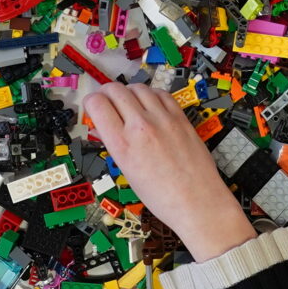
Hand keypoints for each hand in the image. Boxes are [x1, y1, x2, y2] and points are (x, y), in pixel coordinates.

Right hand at [81, 83, 254, 259]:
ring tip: (128, 103)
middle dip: (106, 93)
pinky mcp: (180, 117)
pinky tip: (149, 104)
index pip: (97, 104)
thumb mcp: (127, 172)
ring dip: (128, 92)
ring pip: (138, 87)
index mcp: (122, 145)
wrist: (196, 201)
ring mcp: (163, 119)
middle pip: (115, 90)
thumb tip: (102, 129)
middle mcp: (141, 127)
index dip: (90, 102)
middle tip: (106, 101)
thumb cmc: (161, 196)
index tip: (92, 106)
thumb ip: (115, 145)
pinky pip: (161, 93)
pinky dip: (151, 94)